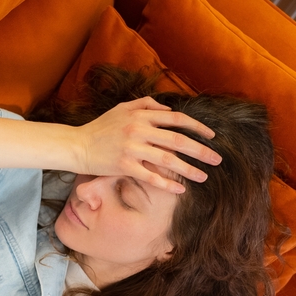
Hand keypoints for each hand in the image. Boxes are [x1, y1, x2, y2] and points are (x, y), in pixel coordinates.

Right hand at [77, 97, 220, 193]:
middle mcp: (139, 130)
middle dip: (201, 151)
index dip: (198, 128)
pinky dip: (167, 184)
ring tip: (203, 177)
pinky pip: (151, 177)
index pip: (177, 119)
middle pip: (178, 140)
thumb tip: (169, 110)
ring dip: (189, 170)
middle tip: (217, 159)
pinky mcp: (125, 166)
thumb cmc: (101, 128)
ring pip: (168, 160)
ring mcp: (132, 149)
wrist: (78, 145)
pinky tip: (180, 190)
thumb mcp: (122, 109)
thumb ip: (146, 105)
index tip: (212, 136)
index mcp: (141, 115)